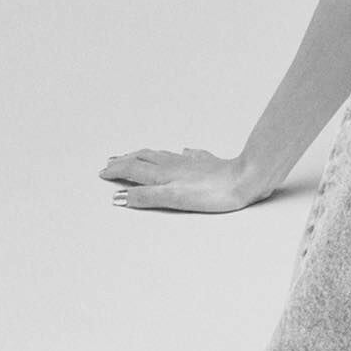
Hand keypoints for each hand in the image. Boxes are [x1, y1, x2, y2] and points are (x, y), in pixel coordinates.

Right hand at [99, 147, 270, 212]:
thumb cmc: (214, 192)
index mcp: (165, 174)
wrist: (247, 178)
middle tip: (112, 160)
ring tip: (137, 154)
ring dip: (146, 155)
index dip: (116, 171)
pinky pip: (191, 155)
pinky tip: (184, 152)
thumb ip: (146, 197)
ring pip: (164, 155)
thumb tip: (119, 197)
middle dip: (126, 159)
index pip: (133, 169)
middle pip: (145, 158)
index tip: (102, 172)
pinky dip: (180, 154)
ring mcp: (194, 162)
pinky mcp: (211, 163)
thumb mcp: (174, 198)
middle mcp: (176, 164)